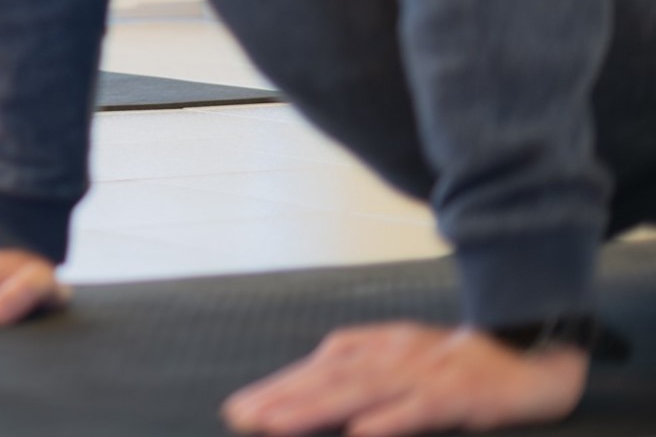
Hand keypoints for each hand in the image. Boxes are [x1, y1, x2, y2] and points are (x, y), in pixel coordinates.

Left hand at [222, 322, 588, 435]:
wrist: (535, 353)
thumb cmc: (464, 363)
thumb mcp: (408, 359)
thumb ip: (364, 365)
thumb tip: (313, 381)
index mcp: (381, 346)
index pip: (319, 366)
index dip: (279, 386)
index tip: (240, 407)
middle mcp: (395, 355)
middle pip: (328, 377)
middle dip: (281, 398)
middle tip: (240, 416)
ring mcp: (425, 373)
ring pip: (361, 390)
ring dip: (314, 407)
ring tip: (274, 424)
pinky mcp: (460, 394)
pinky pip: (420, 409)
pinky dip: (389, 419)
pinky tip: (359, 433)